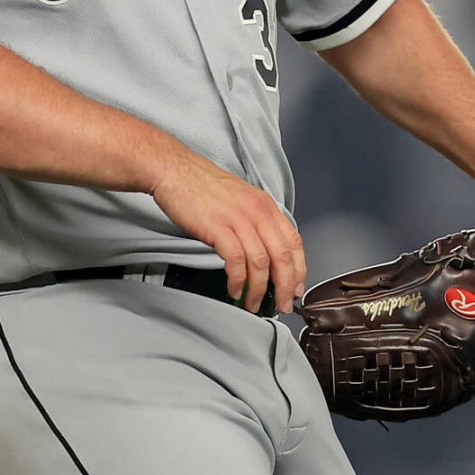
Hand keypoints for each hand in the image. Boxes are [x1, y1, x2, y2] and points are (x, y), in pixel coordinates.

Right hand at [150, 152, 304, 313]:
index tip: (295, 288)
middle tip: (282, 304)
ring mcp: (238, 219)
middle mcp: (257, 211)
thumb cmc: (202, 186)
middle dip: (285, 286)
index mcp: (265, 205)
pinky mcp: (218, 228)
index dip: (299, 269)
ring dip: (259, 289)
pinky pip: (236, 261)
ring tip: (253, 303)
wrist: (175, 170)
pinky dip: (238, 281)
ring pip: (261, 262)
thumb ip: (255, 222)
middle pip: (282, 256)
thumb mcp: (239, 199)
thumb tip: (263, 252)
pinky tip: (235, 289)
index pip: (293, 241)